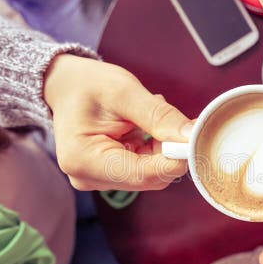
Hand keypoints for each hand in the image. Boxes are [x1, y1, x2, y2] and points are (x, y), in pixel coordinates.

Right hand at [43, 54, 191, 190]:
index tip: (196, 139)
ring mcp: (99, 179)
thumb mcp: (124, 91)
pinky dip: (154, 147)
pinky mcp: (110, 175)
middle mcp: (89, 178)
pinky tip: (145, 125)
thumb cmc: (87, 84)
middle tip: (180, 120)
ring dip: (162, 146)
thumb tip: (190, 136)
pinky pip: (146, 167)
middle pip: (149, 177)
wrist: (66, 86)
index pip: (142, 174)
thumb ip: (158, 116)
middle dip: (170, 150)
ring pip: (152, 173)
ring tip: (151, 115)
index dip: (175, 159)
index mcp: (84, 160)